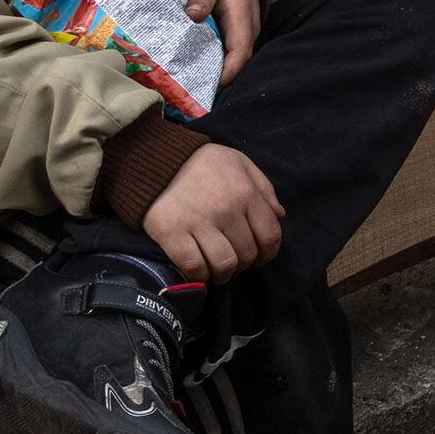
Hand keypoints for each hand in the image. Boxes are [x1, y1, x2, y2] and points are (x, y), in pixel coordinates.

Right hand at [145, 143, 284, 278]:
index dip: (269, 253)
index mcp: (246, 193)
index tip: (260, 257)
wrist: (154, 158)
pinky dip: (199, 275)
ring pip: (224, 264)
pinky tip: (199, 270)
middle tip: (235, 261)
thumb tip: (279, 216)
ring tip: (218, 271)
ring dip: (224, 274)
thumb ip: (264, 188)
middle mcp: (226, 210)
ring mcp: (198, 223)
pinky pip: (194, 266)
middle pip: (247, 254)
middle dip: (244, 264)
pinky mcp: (171, 233)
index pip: (270, 235)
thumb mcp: (240, 163)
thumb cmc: (202, 161)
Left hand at [185, 0, 261, 83]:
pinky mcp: (235, 34)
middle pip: (238, 60)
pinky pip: (227, 52)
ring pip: (233, 58)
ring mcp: (242, 33)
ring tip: (193, 83)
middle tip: (196, 90)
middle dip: (220, 76)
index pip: (241, 49)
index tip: (214, 83)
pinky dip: (214, 61)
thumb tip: (193, 16)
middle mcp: (247, 29)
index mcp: (242, 17)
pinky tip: (196, 67)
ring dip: (216, 70)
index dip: (230, 69)